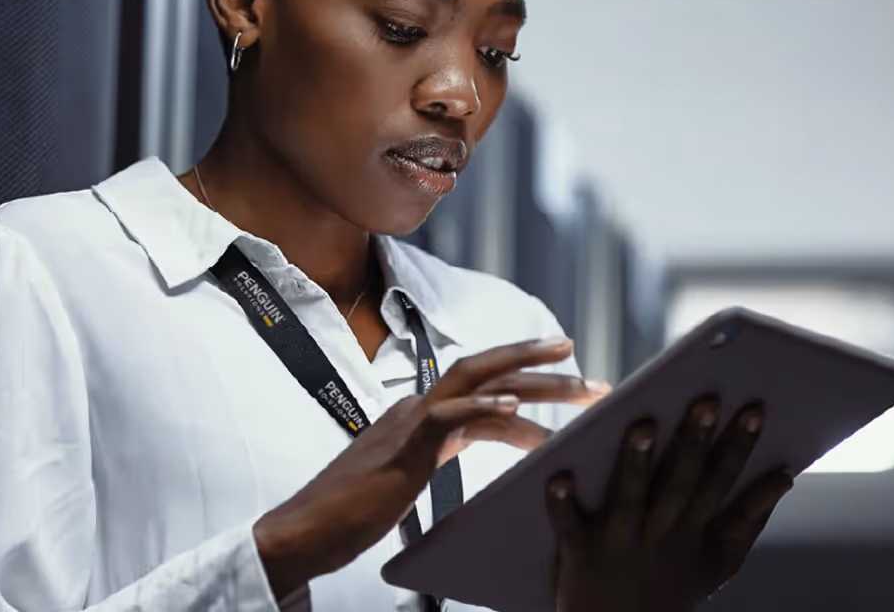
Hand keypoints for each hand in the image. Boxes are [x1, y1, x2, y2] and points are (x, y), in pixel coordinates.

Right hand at [254, 337, 605, 598]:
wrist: (307, 529)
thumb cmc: (352, 511)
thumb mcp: (410, 476)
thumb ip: (438, 454)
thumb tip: (475, 446)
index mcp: (419, 417)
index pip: (481, 386)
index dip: (525, 379)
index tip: (566, 378)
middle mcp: (416, 409)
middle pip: (486, 371)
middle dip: (539, 364)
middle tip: (587, 366)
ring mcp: (409, 423)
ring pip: (478, 384)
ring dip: (532, 381)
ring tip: (576, 383)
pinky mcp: (403, 447)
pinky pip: (448, 417)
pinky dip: (483, 407)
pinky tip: (515, 408)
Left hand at [546, 398, 795, 611]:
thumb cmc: (669, 589)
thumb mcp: (721, 562)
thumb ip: (750, 520)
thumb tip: (784, 477)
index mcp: (697, 534)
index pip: (722, 482)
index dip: (739, 448)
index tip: (754, 411)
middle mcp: (662, 536)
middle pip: (681, 483)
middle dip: (695, 442)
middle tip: (705, 401)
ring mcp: (620, 544)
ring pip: (630, 498)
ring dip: (635, 463)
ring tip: (642, 425)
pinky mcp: (579, 553)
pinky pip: (569, 525)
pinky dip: (563, 503)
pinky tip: (558, 477)